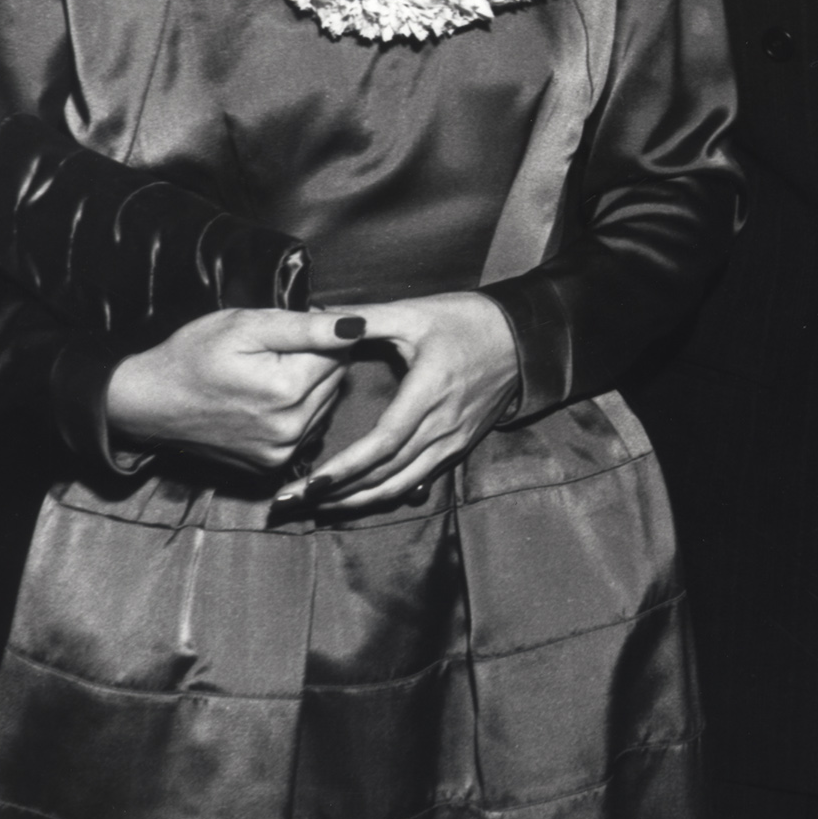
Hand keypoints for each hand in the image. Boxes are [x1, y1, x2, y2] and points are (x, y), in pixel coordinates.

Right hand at [105, 308, 365, 475]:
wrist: (147, 403)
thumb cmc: (193, 354)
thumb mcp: (246, 325)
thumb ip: (307, 327)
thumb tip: (358, 326)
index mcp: (288, 389)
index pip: (341, 349)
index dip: (315, 334)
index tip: (282, 334)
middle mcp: (291, 428)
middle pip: (336, 377)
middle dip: (315, 360)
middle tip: (269, 354)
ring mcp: (282, 452)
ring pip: (326, 402)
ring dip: (308, 386)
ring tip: (264, 376)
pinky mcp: (272, 465)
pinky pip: (309, 426)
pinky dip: (297, 410)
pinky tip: (264, 401)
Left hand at [285, 292, 520, 516]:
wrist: (524, 336)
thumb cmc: (469, 320)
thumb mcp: (417, 312)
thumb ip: (367, 318)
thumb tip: (322, 316)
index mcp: (429, 392)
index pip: (382, 443)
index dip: (345, 468)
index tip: (310, 483)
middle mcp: (442, 425)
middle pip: (386, 474)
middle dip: (338, 493)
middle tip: (293, 502)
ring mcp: (453, 439)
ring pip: (401, 484)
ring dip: (359, 500)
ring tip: (319, 506)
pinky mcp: (459, 444)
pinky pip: (419, 479)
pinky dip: (385, 493)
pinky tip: (360, 497)